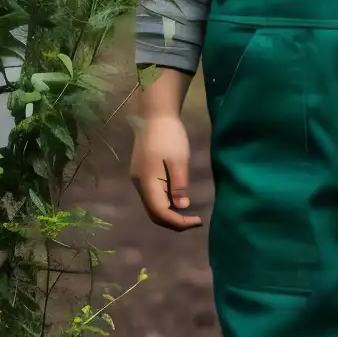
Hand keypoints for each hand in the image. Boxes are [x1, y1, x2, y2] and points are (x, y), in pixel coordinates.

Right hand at [129, 70, 202, 230]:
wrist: (155, 115)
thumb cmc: (169, 135)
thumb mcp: (179, 161)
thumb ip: (179, 186)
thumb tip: (181, 207)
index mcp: (147, 182)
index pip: (161, 213)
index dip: (179, 222)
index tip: (198, 221)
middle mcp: (139, 184)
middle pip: (154, 213)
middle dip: (174, 222)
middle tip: (194, 221)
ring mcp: (139, 179)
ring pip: (153, 206)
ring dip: (170, 213)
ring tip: (189, 213)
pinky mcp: (142, 174)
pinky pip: (153, 196)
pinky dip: (165, 203)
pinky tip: (179, 200)